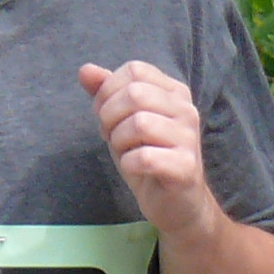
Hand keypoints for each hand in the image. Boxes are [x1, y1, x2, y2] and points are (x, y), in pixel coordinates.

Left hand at [79, 59, 225, 242]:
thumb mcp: (121, 122)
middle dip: (109, 116)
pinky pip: (144, 156)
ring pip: (138, 123)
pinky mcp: (186, 166)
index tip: (106, 115)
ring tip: (126, 152)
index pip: (134, 71)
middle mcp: (186, 109)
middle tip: (112, 137)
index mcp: (174, 92)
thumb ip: (106, 94)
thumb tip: (85, 70)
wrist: (176, 204)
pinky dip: (129, 163)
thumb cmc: (147, 158)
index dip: (108, 91)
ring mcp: (189, 137)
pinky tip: (135, 169)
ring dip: (119, 141)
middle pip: (134, 94)